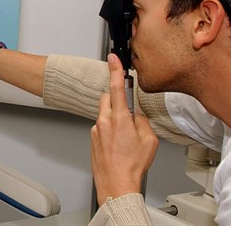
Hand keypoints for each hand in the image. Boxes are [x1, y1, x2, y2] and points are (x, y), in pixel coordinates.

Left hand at [90, 54, 157, 204]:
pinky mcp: (91, 138)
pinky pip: (101, 127)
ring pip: (104, 114)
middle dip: (116, 100)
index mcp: (119, 118)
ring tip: (124, 138)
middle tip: (127, 113)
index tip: (112, 58)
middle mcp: (104, 121)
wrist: (116, 183)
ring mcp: (95, 129)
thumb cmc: (132, 165)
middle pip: (107, 98)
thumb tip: (136, 115)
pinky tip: (117, 145)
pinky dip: (109, 131)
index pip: (116, 87)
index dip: (115, 70)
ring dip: (113, 118)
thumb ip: (142, 121)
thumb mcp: (149, 140)